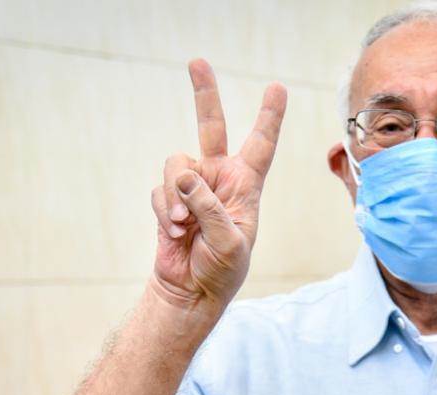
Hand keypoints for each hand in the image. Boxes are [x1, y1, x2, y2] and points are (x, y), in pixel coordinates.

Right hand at [150, 59, 286, 309]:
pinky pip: (160, 190)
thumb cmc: (222, 270)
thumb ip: (210, 208)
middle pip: (211, 127)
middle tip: (197, 62)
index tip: (277, 88)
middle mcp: (219, 179)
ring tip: (183, 224)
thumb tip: (186, 177)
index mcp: (246, 186)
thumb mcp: (229, 242)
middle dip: (204, 94)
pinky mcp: (168, 200)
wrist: (191, 290)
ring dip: (176, 195)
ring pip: (177, 165)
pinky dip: (164, 210)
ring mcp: (192, 188)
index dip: (269, 117)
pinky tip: (174, 232)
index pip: (261, 145)